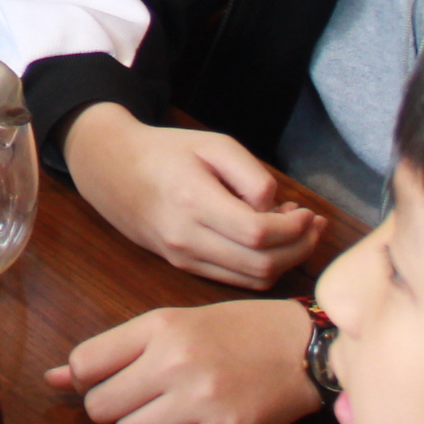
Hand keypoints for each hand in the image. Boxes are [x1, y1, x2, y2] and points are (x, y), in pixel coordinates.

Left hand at [52, 300, 326, 423]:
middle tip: (139, 398)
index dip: (84, 378)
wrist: (302, 346)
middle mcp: (174, 362)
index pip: (83, 363)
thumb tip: (50, 379)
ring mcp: (200, 400)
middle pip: (99, 407)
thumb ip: (115, 350)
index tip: (104, 379)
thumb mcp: (173, 323)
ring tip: (168, 412)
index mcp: (159, 326)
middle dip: (111, 408)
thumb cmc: (235, 331)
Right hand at [64, 105, 322, 288]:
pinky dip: (261, 267)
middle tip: (313, 226)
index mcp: (194, 201)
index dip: (294, 229)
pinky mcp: (182, 265)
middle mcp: (186, 238)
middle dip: (299, 249)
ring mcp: (182, 257)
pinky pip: (233, 279)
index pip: (258, 233)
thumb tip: (276, 211)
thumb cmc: (166, 151)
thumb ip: (251, 175)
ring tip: (297, 234)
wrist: (110, 168)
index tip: (308, 212)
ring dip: (284, 262)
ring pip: (250, 279)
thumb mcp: (213, 144)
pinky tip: (269, 244)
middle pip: (261, 264)